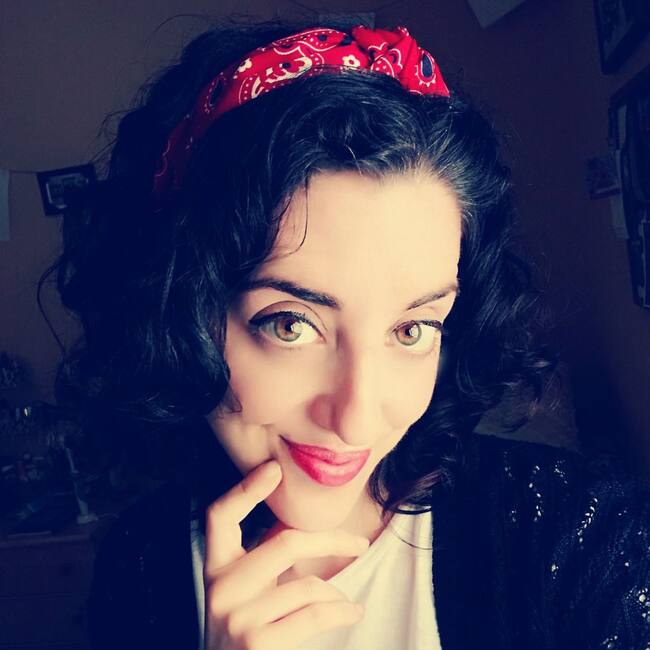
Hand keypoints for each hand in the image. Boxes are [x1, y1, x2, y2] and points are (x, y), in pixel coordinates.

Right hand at [203, 460, 368, 649]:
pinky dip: (342, 611)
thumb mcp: (250, 589)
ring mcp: (236, 618)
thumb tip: (300, 514)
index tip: (273, 468)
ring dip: (335, 593)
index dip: (244, 489)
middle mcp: (219, 590)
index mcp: (215, 568)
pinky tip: (352, 611)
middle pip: (285, 543)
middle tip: (359, 543)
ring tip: (343, 602)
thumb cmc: (251, 629)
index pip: (219, 517)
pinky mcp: (257, 645)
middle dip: (331, 540)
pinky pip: (314, 613)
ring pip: (306, 584)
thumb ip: (266, 555)